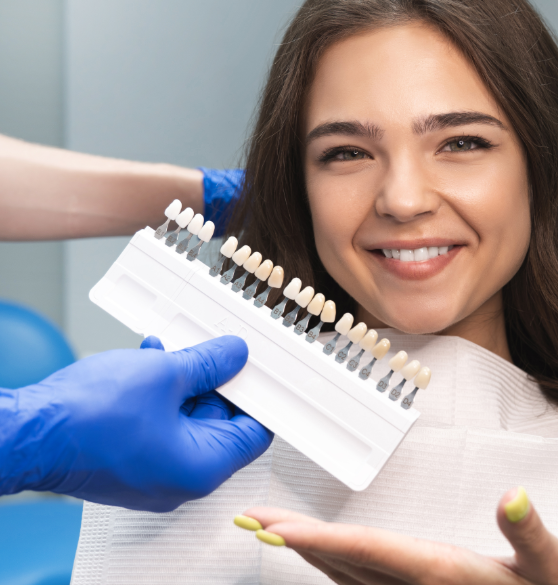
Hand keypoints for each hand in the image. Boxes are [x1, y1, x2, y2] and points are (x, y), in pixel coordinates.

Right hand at [0, 335, 271, 510]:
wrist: (26, 434)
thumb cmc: (89, 418)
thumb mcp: (166, 374)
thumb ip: (209, 364)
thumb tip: (234, 356)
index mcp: (202, 468)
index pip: (254, 433)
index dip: (260, 397)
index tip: (258, 371)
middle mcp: (181, 479)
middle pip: (220, 423)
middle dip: (216, 382)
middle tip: (215, 350)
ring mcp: (153, 473)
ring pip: (186, 419)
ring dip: (184, 382)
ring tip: (173, 350)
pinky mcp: (129, 463)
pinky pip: (159, 425)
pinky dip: (160, 394)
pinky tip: (150, 360)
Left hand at [236, 487, 557, 584]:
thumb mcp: (551, 568)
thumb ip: (529, 533)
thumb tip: (513, 496)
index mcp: (439, 573)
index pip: (368, 550)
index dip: (319, 540)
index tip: (277, 530)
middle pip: (342, 563)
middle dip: (294, 541)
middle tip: (253, 520)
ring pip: (344, 576)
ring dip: (306, 552)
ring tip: (273, 529)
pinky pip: (359, 584)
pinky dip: (332, 564)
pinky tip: (321, 556)